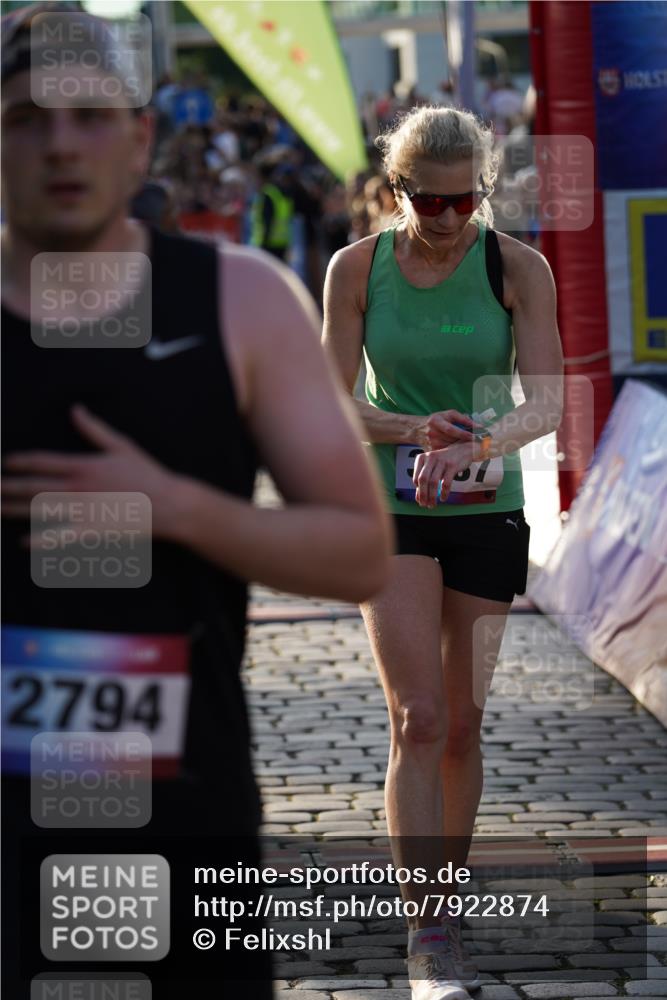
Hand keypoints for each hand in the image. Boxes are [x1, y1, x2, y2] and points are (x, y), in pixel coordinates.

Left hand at [2, 405, 183, 540]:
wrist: (167, 503)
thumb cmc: (146, 473)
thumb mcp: (121, 446)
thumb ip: (94, 429)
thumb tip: (75, 410)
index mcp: (83, 466)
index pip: (42, 462)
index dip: (20, 462)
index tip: (5, 463)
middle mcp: (77, 488)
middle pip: (33, 487)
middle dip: (7, 487)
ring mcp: (82, 511)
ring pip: (40, 510)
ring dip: (14, 510)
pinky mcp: (91, 530)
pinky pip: (59, 537)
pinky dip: (39, 541)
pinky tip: (23, 542)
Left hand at [412, 441, 478, 507]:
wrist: (462, 450)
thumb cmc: (444, 461)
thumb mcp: (432, 467)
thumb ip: (425, 480)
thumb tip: (418, 498)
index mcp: (422, 458)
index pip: (416, 477)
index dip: (418, 490)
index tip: (420, 498)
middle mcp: (430, 458)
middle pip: (423, 480)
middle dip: (423, 495)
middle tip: (424, 505)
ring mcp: (442, 461)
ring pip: (433, 482)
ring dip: (432, 496)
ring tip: (432, 504)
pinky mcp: (452, 465)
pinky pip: (446, 482)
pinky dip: (444, 492)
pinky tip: (443, 498)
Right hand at [420, 410, 478, 449]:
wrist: (418, 429)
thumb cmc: (437, 420)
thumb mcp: (449, 414)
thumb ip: (463, 419)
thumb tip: (479, 426)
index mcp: (435, 421)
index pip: (450, 429)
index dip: (463, 434)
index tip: (474, 436)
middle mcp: (432, 433)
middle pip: (452, 440)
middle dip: (465, 441)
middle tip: (478, 442)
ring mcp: (431, 444)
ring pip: (451, 448)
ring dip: (461, 447)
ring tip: (469, 444)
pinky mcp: (432, 451)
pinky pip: (447, 453)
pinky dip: (455, 452)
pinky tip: (459, 448)